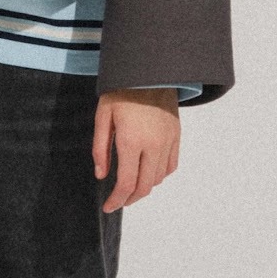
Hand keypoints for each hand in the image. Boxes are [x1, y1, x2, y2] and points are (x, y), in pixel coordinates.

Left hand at [93, 89, 179, 211]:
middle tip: (118, 201)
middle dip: (130, 199)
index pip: (126, 183)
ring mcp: (168, 141)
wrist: (150, 70)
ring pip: (158, 178)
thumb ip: (100, 149)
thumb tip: (101, 175)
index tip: (108, 206)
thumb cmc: (121, 91)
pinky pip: (171, 166)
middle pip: (144, 187)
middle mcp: (153, 145)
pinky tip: (148, 172)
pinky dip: (159, 175)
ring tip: (131, 186)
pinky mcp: (176, 136)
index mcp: (131, 141)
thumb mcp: (103, 117)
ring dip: (144, 187)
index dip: (116, 200)